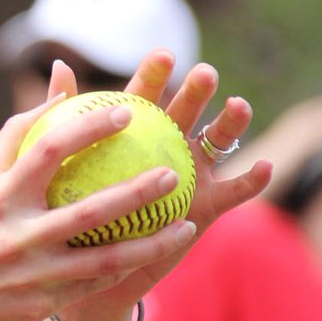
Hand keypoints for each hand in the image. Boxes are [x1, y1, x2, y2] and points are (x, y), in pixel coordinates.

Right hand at [0, 79, 205, 320]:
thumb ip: (18, 134)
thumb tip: (61, 86)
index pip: (46, 150)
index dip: (88, 129)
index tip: (124, 112)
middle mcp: (15, 233)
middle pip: (88, 208)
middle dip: (136, 190)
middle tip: (172, 171)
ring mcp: (32, 272)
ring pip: (106, 256)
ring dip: (152, 241)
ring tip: (188, 224)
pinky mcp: (43, 302)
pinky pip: (96, 282)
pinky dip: (128, 267)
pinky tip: (155, 252)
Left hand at [47, 49, 272, 313]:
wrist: (80, 266)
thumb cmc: (68, 211)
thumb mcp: (60, 165)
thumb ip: (65, 117)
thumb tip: (59, 66)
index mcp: (131, 133)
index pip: (143, 96)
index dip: (154, 75)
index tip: (163, 55)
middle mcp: (165, 148)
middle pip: (183, 112)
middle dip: (195, 91)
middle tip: (203, 73)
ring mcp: (190, 175)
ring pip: (214, 144)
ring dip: (230, 124)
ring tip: (237, 107)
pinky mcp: (205, 206)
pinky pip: (232, 192)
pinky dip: (251, 180)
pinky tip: (262, 166)